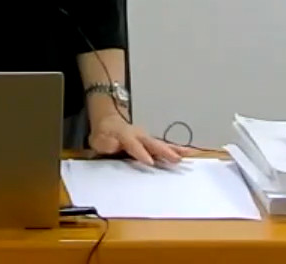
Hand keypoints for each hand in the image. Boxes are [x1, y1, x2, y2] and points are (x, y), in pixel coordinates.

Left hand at [87, 113, 202, 165]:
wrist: (109, 123)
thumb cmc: (104, 135)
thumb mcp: (98, 140)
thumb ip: (105, 144)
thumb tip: (113, 146)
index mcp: (124, 135)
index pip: (133, 144)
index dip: (141, 153)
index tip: (150, 162)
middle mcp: (139, 135)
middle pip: (152, 143)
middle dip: (164, 151)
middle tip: (176, 159)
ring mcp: (147, 138)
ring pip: (161, 144)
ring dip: (174, 150)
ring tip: (188, 155)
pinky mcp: (152, 143)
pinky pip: (165, 146)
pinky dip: (176, 150)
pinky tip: (188, 153)